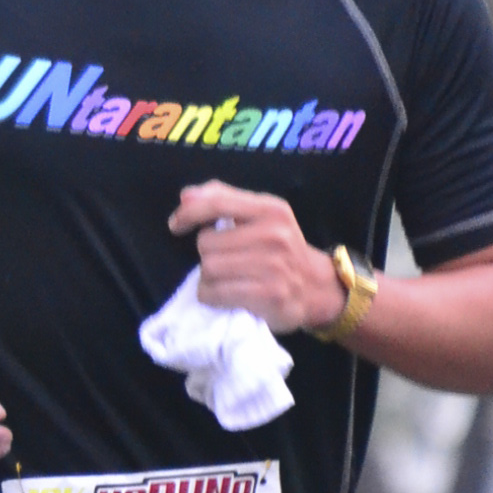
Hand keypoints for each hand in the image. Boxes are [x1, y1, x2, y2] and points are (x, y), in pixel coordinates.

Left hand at [168, 183, 344, 333]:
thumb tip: (185, 196)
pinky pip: (215, 293)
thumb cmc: (279, 249)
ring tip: (225, 279)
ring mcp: (273, 266)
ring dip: (207, 278)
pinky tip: (224, 295)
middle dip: (207, 254)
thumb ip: (223, 199)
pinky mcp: (268, 295)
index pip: (217, 203)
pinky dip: (211, 296)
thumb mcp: (260, 215)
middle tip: (225, 261)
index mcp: (271, 209)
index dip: (189, 213)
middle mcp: (274, 234)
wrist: (316, 287)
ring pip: (208, 269)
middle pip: (206, 243)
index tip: (176, 225)